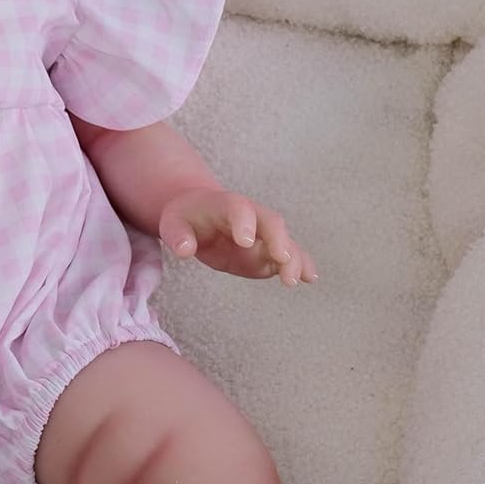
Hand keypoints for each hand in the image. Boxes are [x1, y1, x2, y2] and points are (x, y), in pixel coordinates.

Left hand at [158, 186, 317, 287]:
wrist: (200, 213)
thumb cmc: (186, 217)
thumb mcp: (173, 224)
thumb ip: (178, 236)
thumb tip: (185, 249)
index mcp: (227, 205)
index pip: (238, 209)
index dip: (244, 222)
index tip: (245, 241)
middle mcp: (252, 216)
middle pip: (271, 223)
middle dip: (278, 240)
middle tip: (282, 260)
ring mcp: (263, 234)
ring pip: (285, 241)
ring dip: (294, 258)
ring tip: (297, 279)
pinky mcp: (267, 251)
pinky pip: (288, 256)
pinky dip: (301, 264)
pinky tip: (311, 277)